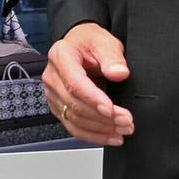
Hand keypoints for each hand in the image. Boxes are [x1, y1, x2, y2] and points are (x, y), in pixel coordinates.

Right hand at [43, 23, 134, 146]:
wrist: (80, 46)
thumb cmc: (90, 43)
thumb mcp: (104, 41)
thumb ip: (112, 56)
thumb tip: (119, 73)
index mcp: (60, 56)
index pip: (74, 83)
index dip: (93, 99)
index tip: (111, 110)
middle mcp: (52, 77)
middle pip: (74, 105)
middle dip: (103, 118)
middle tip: (127, 121)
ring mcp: (53, 95)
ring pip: (74, 120)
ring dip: (101, 129)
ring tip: (123, 129)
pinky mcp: (59, 107)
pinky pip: (73, 127)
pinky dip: (93, 135)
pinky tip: (110, 136)